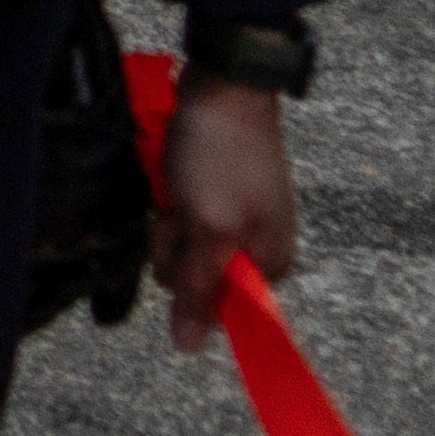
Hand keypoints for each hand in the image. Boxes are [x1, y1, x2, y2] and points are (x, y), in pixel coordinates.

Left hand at [156, 80, 298, 353]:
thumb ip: (201, 289)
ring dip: (168, 220)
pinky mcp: (209, 198)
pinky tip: (174, 178)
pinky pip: (175, 218)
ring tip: (180, 185)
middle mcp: (253, 250)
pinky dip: (167, 201)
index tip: (192, 240)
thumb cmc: (221, 157)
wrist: (222, 87)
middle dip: (174, 244)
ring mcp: (230, 222)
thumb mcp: (210, 228)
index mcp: (268, 267)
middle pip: (189, 277)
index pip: (216, 309)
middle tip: (185, 204)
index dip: (190, 280)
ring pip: (177, 246)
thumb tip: (189, 348)